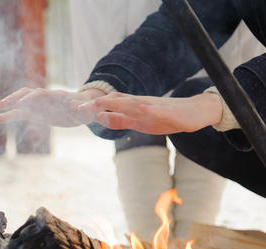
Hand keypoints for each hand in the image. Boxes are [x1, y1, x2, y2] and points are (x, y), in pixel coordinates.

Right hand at [0, 88, 104, 126]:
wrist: (83, 108)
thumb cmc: (87, 109)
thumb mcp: (89, 110)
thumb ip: (86, 109)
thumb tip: (85, 109)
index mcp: (56, 96)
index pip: (41, 95)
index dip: (31, 99)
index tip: (21, 105)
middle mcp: (44, 98)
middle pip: (26, 95)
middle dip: (13, 99)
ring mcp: (38, 105)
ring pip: (19, 103)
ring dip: (6, 105)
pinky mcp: (35, 113)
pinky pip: (19, 114)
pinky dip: (7, 116)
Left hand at [78, 92, 222, 133]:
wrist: (196, 112)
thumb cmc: (166, 117)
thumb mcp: (139, 122)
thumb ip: (120, 120)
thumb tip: (100, 118)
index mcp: (134, 107)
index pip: (111, 103)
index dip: (95, 106)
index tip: (76, 110)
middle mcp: (142, 103)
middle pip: (119, 101)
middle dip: (100, 103)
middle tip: (81, 107)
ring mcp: (157, 107)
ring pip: (136, 104)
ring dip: (120, 104)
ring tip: (104, 104)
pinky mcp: (172, 113)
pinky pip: (161, 111)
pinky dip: (151, 110)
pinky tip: (143, 109)